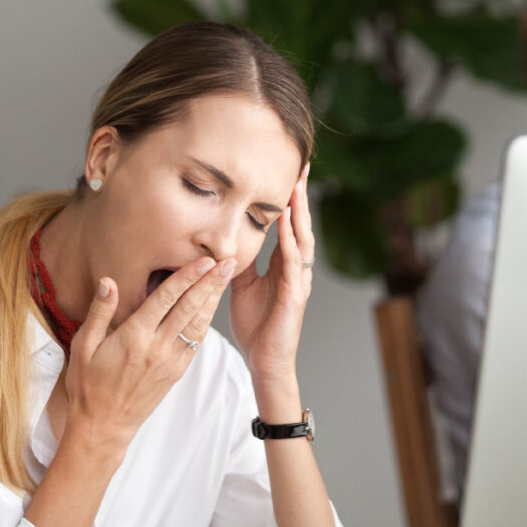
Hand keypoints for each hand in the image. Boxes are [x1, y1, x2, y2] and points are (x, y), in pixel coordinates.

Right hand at [64, 256, 235, 452]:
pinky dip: (206, 320)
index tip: (204, 259)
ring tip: (227, 277)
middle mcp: (157, 347)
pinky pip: (195, 341)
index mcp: (134, 336)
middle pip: (190, 307)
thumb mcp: (83, 346)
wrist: (104, 425)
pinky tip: (212, 306)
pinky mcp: (176, 372)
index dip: (187, 276)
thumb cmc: (88, 385)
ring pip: (198, 323)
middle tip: (228, 261)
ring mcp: (170, 361)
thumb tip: (109, 281)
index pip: (167, 298)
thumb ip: (100, 312)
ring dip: (214, 298)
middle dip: (210, 282)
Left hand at [230, 164, 312, 386]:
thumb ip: (237, 261)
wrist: (264, 361)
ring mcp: (298, 281)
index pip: (288, 225)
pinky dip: (291, 243)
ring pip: (302, 240)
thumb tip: (223, 239)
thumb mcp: (240, 285)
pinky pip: (293, 265)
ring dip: (299, 213)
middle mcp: (295, 269)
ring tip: (297, 186)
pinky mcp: (295, 296)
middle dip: (300, 195)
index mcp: (282, 265)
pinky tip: (288, 226)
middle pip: (300, 224)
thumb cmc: (256, 326)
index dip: (288, 199)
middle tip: (302, 165)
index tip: (288, 170)